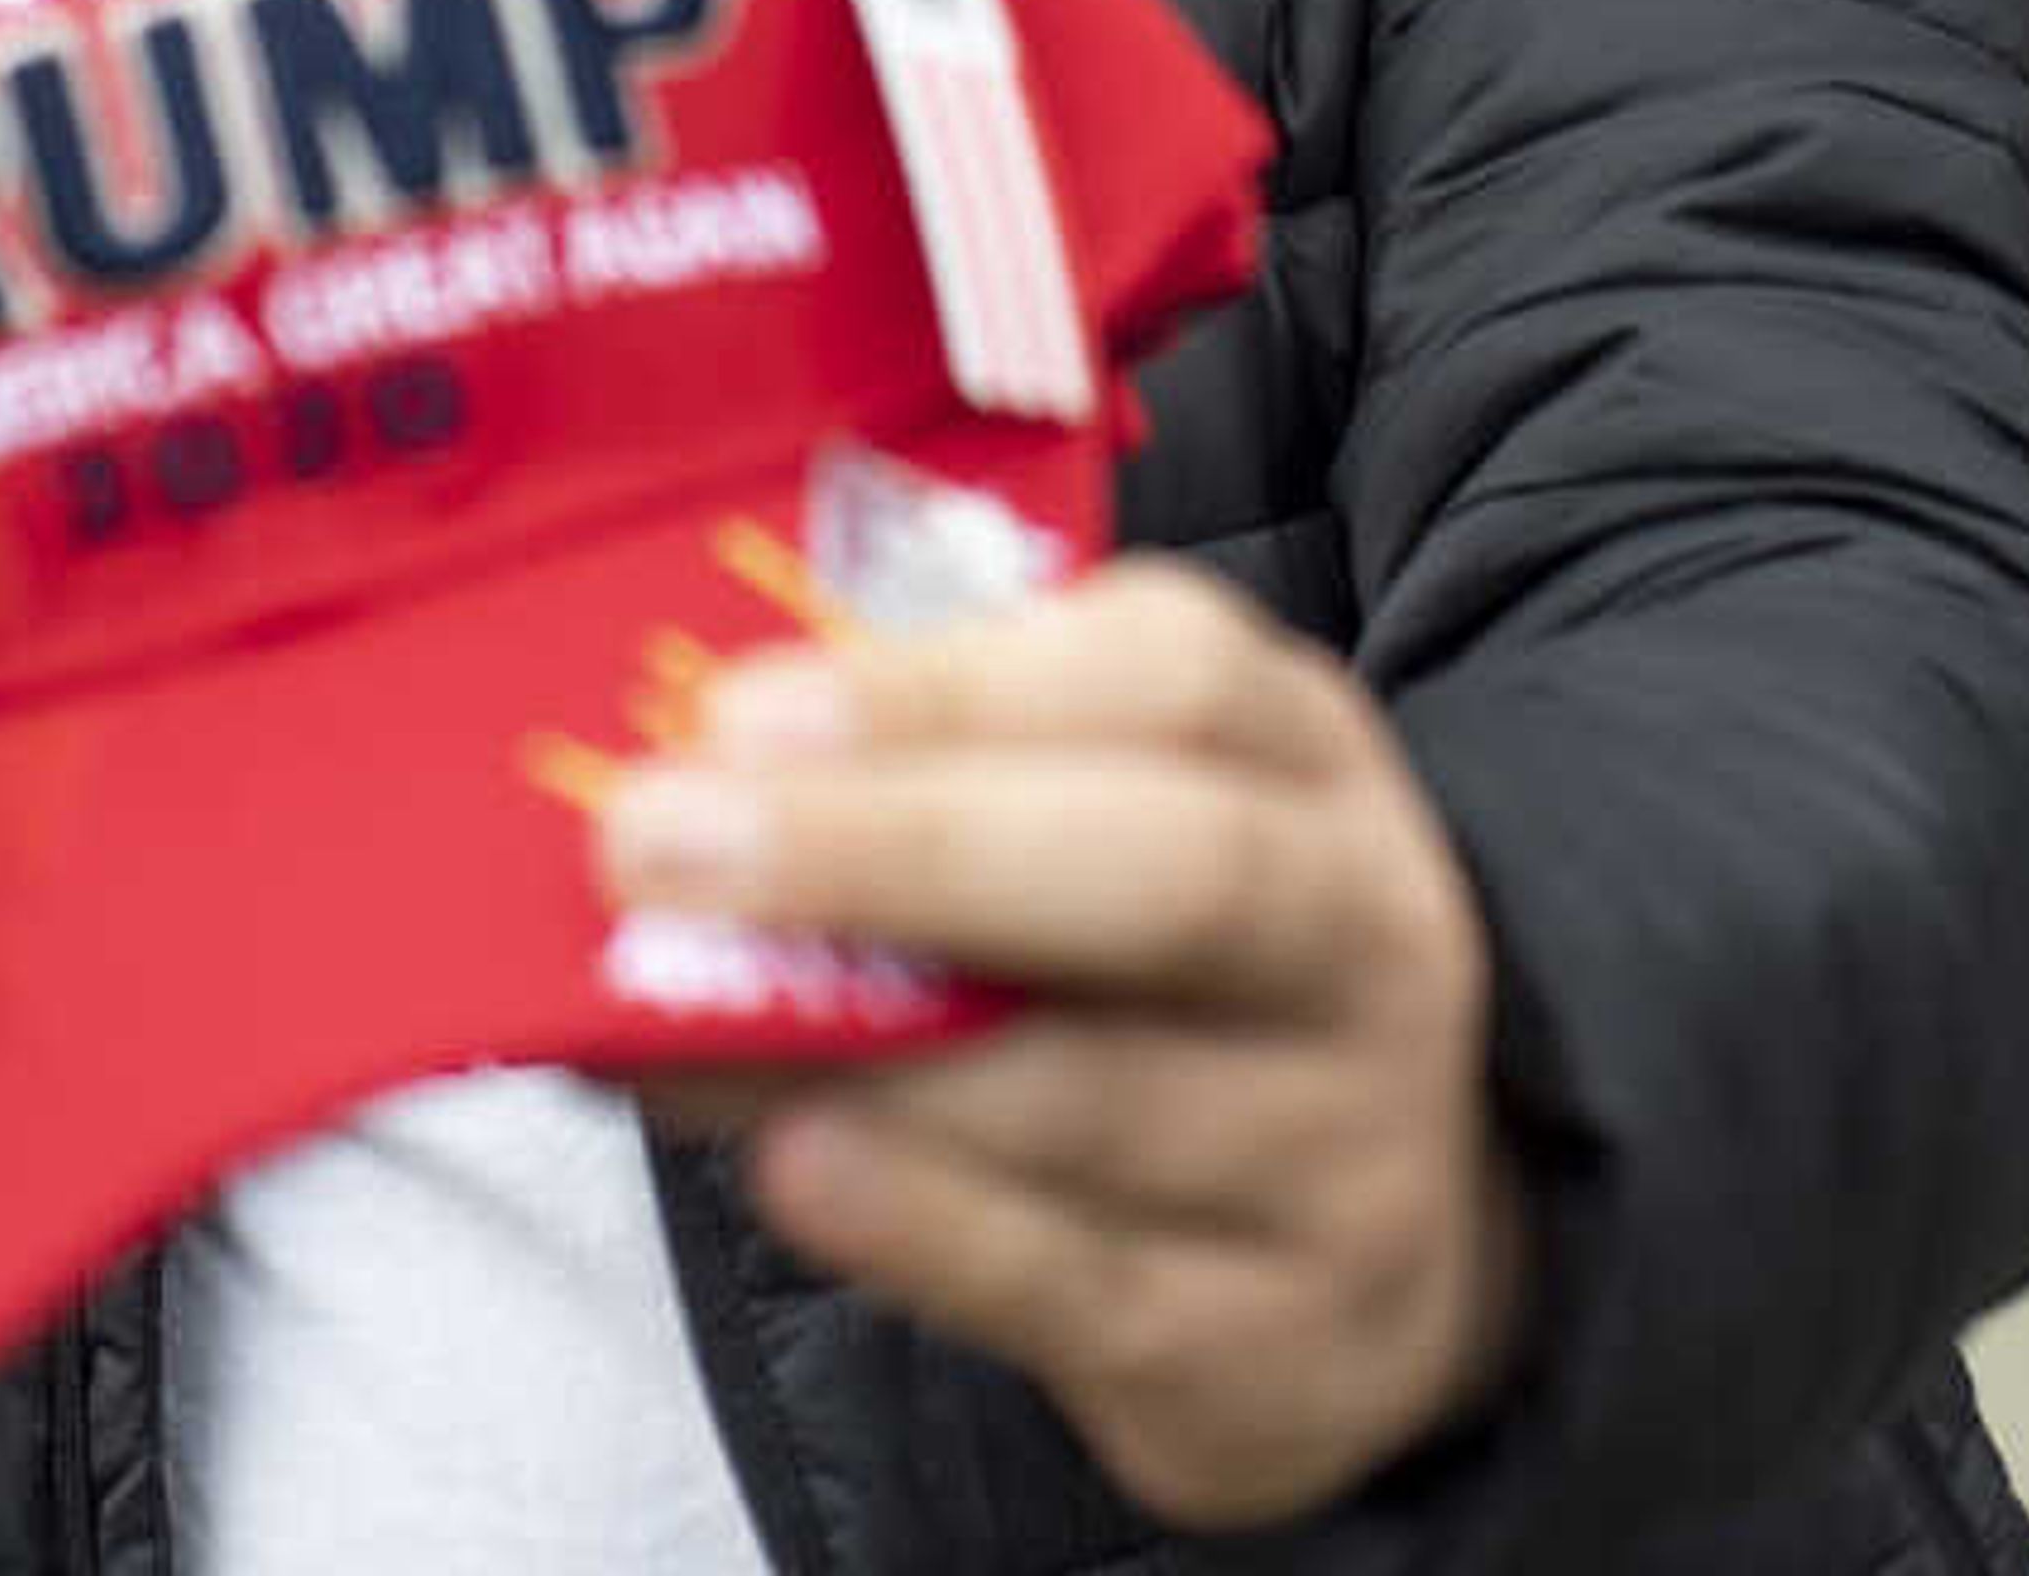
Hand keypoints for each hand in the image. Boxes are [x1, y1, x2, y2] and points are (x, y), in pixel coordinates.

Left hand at [601, 556, 1535, 1536]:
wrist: (1368, 1268)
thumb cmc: (1166, 984)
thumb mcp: (1109, 825)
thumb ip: (938, 783)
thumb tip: (688, 782)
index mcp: (1309, 761)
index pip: (1172, 675)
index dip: (950, 687)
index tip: (739, 710)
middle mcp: (1368, 942)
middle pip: (1173, 871)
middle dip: (899, 848)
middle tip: (660, 846)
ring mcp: (1348, 1159)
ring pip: (1105, 1097)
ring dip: (866, 1053)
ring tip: (667, 1015)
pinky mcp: (1285, 1352)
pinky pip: (1085, 1287)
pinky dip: (924, 1226)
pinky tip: (794, 1167)